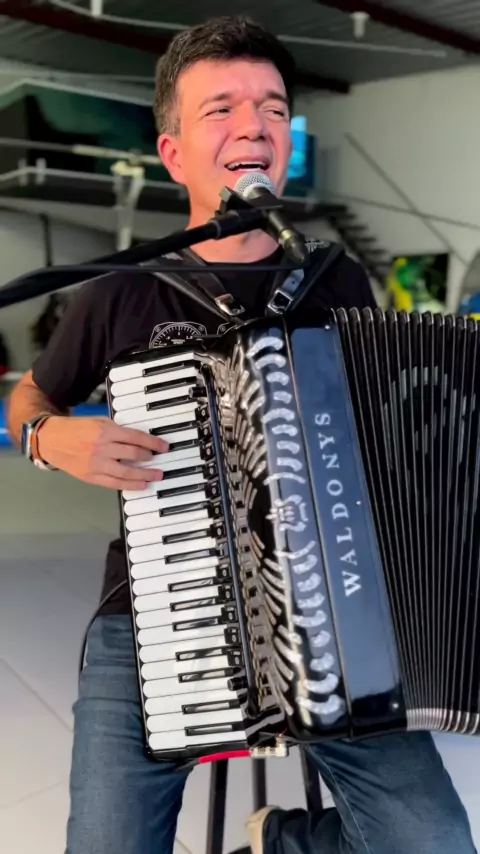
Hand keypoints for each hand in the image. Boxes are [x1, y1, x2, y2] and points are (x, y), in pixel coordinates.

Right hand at [37, 415, 168, 490]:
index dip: (153, 443)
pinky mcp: (91, 477)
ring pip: (127, 472)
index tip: (164, 447)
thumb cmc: (76, 429)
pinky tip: (141, 485)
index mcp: (106, 431)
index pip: (136, 437)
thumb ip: (118, 431)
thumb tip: (140, 440)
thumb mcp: (99, 422)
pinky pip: (114, 483)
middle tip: (160, 460)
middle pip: (134, 454)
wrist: (52, 439)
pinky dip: (130, 485)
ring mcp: (96, 464)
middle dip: (150, 458)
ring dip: (145, 475)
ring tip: (156, 475)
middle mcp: (102, 448)